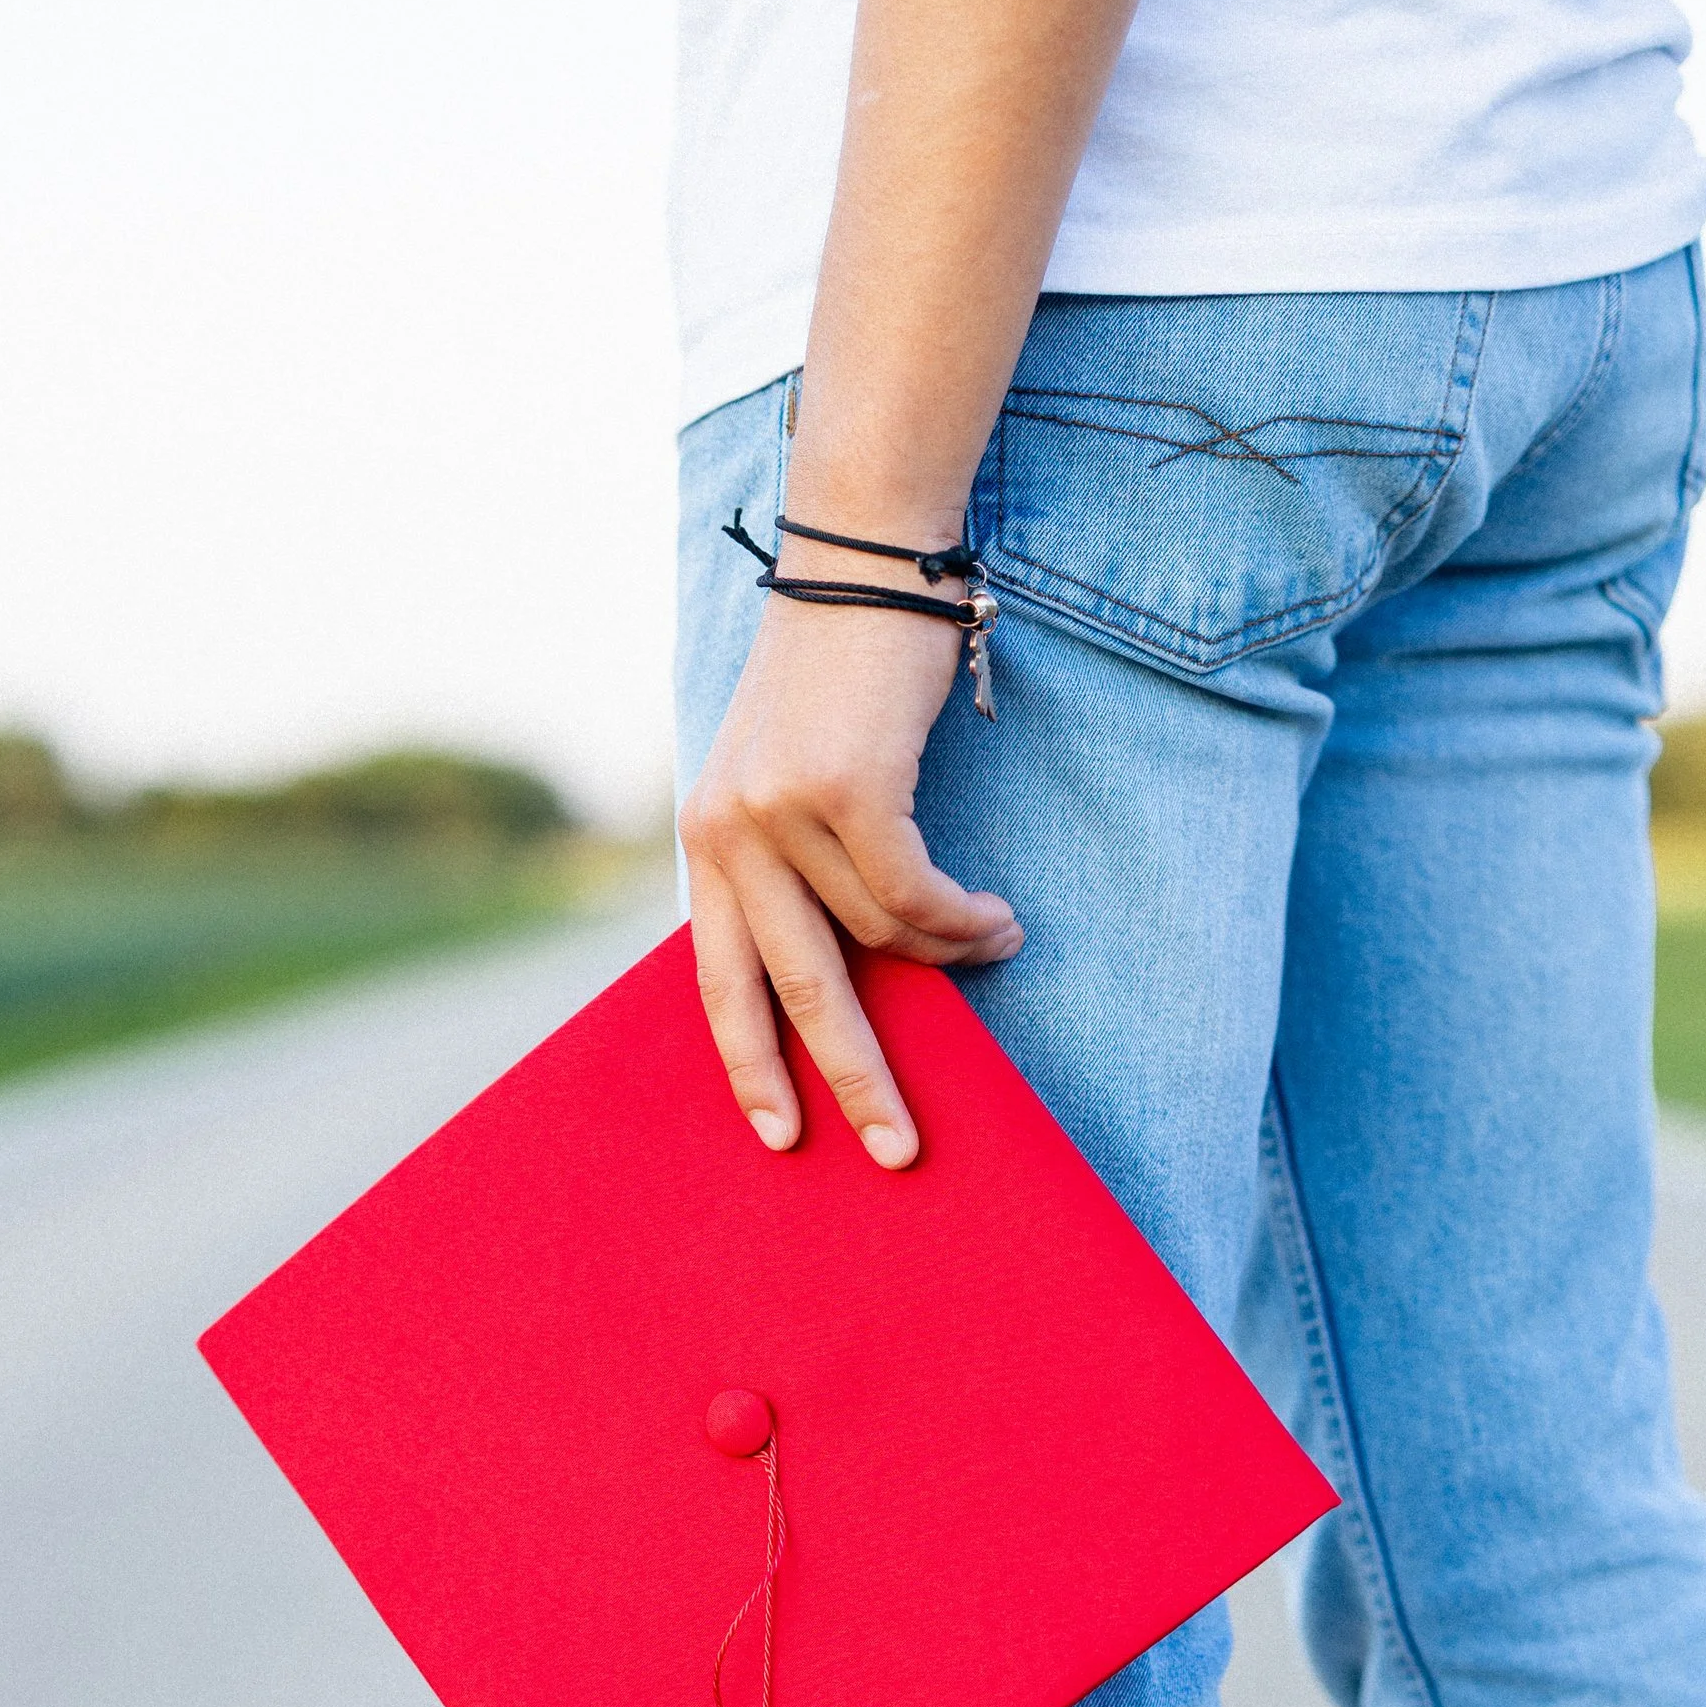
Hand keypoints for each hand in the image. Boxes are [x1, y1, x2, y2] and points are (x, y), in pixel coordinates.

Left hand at [678, 585, 1022, 1167]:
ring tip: (994, 940)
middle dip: (854, 1079)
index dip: (750, 1065)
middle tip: (898, 1148)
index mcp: (708, 843)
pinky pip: (917, 896)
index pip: (718, 982)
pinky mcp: (846, 789)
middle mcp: (730, 833)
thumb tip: (853, 966)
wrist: (862, 558)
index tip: (779, 1137)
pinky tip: (997, 919)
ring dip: (950, 954)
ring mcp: (782, 811)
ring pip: (882, 938)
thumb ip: (795, 864)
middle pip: (796, 993)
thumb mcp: (792, 773)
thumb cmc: (841, 676)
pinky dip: (965, 920)